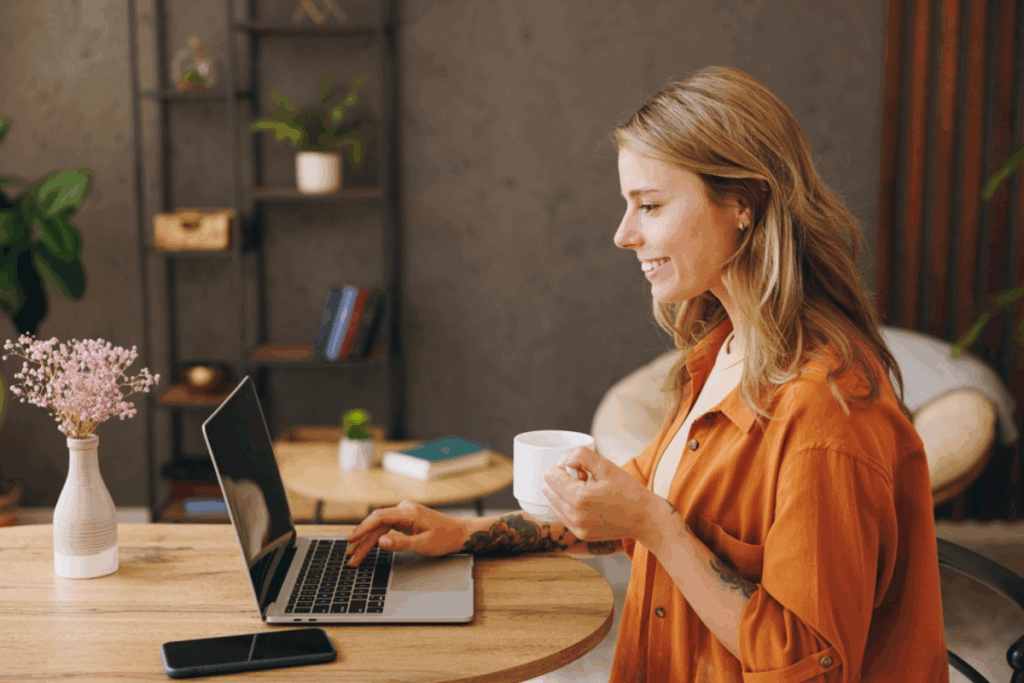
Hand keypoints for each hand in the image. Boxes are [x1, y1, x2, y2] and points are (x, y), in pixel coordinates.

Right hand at [343, 500, 467, 566]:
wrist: (460, 533)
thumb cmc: (445, 537)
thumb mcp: (423, 544)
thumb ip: (401, 543)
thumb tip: (380, 541)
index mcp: (408, 512)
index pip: (379, 518)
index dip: (362, 528)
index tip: (351, 539)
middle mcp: (404, 509)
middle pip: (377, 524)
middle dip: (362, 541)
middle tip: (351, 556)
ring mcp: (404, 514)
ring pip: (380, 528)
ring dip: (368, 541)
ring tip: (355, 556)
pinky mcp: (405, 520)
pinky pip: (386, 528)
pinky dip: (376, 538)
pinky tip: (367, 546)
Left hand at [542, 446, 661, 544]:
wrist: (645, 519)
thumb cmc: (628, 491)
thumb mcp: (607, 466)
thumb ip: (581, 456)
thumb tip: (563, 459)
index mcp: (579, 498)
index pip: (550, 476)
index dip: (564, 467)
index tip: (581, 470)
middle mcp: (574, 515)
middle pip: (549, 490)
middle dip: (563, 481)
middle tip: (586, 480)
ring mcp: (576, 528)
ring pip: (554, 503)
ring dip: (565, 493)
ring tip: (588, 491)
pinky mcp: (580, 534)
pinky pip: (563, 515)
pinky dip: (569, 506)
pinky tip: (589, 502)